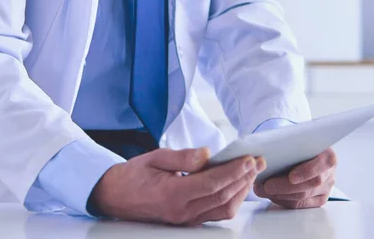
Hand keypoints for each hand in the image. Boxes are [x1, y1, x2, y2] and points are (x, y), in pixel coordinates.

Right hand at [90, 147, 266, 225]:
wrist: (115, 196)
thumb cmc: (134, 175)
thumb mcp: (155, 157)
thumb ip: (183, 157)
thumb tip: (208, 153)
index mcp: (172, 194)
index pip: (212, 184)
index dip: (234, 171)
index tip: (249, 158)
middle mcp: (182, 211)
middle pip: (222, 197)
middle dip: (244, 178)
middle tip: (258, 161)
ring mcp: (185, 218)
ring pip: (223, 209)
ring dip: (241, 190)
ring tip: (251, 171)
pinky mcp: (188, 220)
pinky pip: (216, 213)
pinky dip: (231, 199)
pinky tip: (237, 185)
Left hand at [253, 148, 336, 208]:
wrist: (305, 151)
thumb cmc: (299, 144)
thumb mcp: (297, 139)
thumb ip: (288, 144)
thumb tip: (264, 153)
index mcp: (328, 156)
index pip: (323, 164)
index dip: (307, 172)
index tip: (292, 177)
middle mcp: (329, 174)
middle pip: (310, 185)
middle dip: (286, 187)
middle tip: (267, 185)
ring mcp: (325, 189)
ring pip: (303, 197)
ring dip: (280, 195)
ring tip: (263, 189)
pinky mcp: (317, 200)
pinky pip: (299, 205)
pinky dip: (283, 200)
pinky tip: (271, 194)